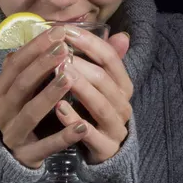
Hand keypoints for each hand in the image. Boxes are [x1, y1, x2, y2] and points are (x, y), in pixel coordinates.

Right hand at [0, 26, 87, 168]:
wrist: (18, 154)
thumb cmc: (28, 110)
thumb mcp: (31, 87)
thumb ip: (43, 63)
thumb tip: (59, 29)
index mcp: (2, 90)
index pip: (15, 64)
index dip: (35, 47)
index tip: (58, 32)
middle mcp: (2, 110)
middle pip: (21, 84)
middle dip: (42, 65)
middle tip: (64, 49)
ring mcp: (12, 133)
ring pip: (30, 112)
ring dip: (50, 95)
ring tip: (70, 79)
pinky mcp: (26, 155)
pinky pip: (45, 146)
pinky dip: (63, 136)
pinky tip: (82, 126)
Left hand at [55, 27, 132, 164]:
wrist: (104, 152)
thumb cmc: (95, 111)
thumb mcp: (99, 84)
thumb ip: (102, 60)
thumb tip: (119, 34)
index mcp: (123, 85)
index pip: (110, 58)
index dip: (90, 42)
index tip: (66, 30)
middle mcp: (123, 104)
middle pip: (105, 80)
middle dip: (82, 65)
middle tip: (58, 54)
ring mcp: (116, 127)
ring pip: (100, 105)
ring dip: (80, 88)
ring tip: (60, 74)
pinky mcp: (106, 148)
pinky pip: (90, 134)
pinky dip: (74, 120)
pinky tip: (58, 109)